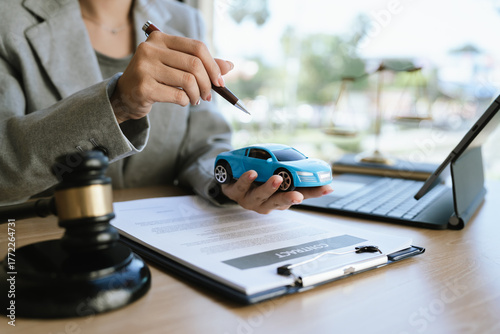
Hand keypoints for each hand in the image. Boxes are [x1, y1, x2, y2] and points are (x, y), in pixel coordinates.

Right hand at [110, 31, 233, 122]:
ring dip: (197, 94)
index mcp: (160, 39)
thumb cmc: (156, 79)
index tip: (220, 82)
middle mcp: (150, 49)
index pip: (197, 47)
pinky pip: (177, 95)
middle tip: (208, 95)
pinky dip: (185, 101)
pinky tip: (182, 101)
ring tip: (195, 100)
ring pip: (188, 80)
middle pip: (194, 64)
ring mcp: (145, 67)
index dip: (213, 65)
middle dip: (207, 83)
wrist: (126, 95)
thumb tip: (229, 66)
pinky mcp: (144, 87)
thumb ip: (201, 64)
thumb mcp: (177, 66)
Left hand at [221, 170, 333, 213]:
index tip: (327, 188)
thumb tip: (313, 162)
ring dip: (269, 188)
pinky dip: (246, 180)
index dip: (314, 192)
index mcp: (280, 197)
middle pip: (280, 202)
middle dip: (289, 198)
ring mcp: (250, 199)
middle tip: (297, 196)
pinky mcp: (234, 192)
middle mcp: (266, 202)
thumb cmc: (256, 177)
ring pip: (260, 196)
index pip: (301, 194)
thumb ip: (291, 170)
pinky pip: (240, 187)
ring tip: (277, 179)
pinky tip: (252, 173)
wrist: (228, 177)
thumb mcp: (275, 172)